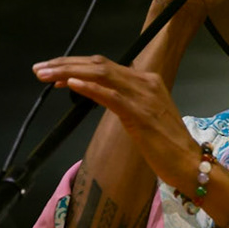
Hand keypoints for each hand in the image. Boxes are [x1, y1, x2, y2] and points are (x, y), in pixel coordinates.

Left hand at [32, 55, 200, 189]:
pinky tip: (70, 84)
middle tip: (39, 69)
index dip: (75, 65)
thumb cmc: (166, 145)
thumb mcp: (144, 116)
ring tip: (46, 76)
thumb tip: (96, 95)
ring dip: (69, 73)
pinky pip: (110, 96)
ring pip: (100, 75)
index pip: (104, 65)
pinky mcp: (140, 115)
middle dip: (65, 64)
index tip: (53, 71)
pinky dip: (89, 88)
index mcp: (146, 80)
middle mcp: (145, 82)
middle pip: (98, 65)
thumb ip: (124, 102)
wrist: (189, 163)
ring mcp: (144, 97)